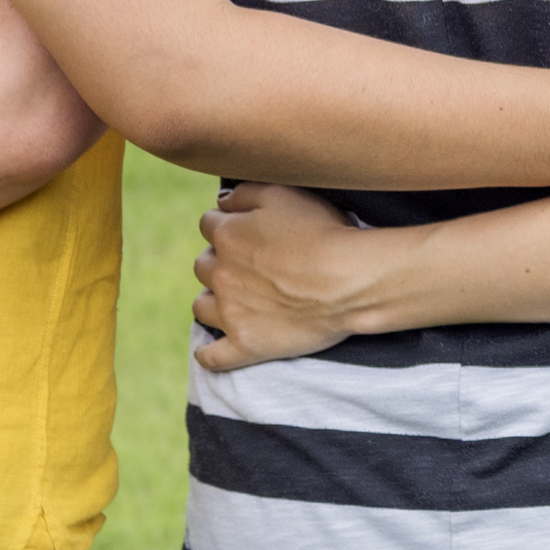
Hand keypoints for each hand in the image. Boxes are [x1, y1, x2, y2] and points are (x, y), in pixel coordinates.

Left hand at [193, 184, 392, 370]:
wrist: (348, 281)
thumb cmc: (323, 232)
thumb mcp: (284, 193)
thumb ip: (245, 193)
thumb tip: (221, 202)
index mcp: (228, 235)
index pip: (209, 225)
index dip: (228, 225)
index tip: (248, 231)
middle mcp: (221, 274)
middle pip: (203, 265)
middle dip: (220, 262)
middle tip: (251, 265)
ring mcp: (230, 312)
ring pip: (202, 306)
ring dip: (214, 301)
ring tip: (237, 300)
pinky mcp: (245, 345)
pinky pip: (212, 356)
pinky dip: (209, 353)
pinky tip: (213, 348)